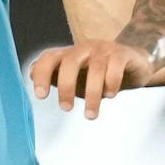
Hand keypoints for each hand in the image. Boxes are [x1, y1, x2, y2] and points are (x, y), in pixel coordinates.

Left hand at [29, 39, 153, 119]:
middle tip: (66, 108)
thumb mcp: (75, 77)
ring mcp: (104, 49)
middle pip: (70, 61)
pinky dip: (111, 82)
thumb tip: (31, 74)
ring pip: (96, 68)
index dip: (42, 74)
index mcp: (69, 54)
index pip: (49, 57)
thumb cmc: (98, 73)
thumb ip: (55, 76)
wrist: (133, 63)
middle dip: (66, 86)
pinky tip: (110, 95)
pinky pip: (115, 66)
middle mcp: (84, 49)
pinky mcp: (123, 54)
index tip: (40, 95)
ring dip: (92, 94)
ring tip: (90, 115)